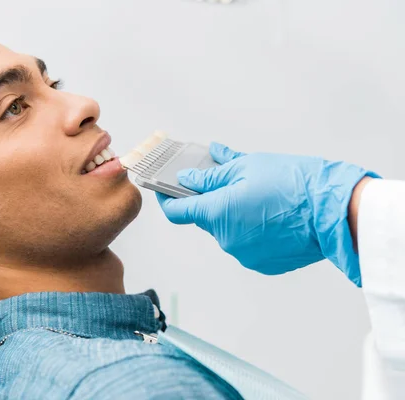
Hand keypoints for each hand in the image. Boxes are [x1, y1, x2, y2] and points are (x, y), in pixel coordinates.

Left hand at [157, 142, 377, 285]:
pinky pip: (247, 244)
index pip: (176, 211)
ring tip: (264, 199)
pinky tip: (274, 217)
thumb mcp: (247, 167)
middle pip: (207, 219)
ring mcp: (244, 254)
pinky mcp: (263, 264)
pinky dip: (253, 231)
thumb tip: (189, 176)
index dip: (167, 198)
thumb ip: (212, 175)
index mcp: (216, 213)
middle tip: (236, 183)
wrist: (334, 211)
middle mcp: (225, 239)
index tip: (166, 189)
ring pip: (229, 231)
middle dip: (215, 201)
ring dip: (236, 216)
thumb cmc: (293, 183)